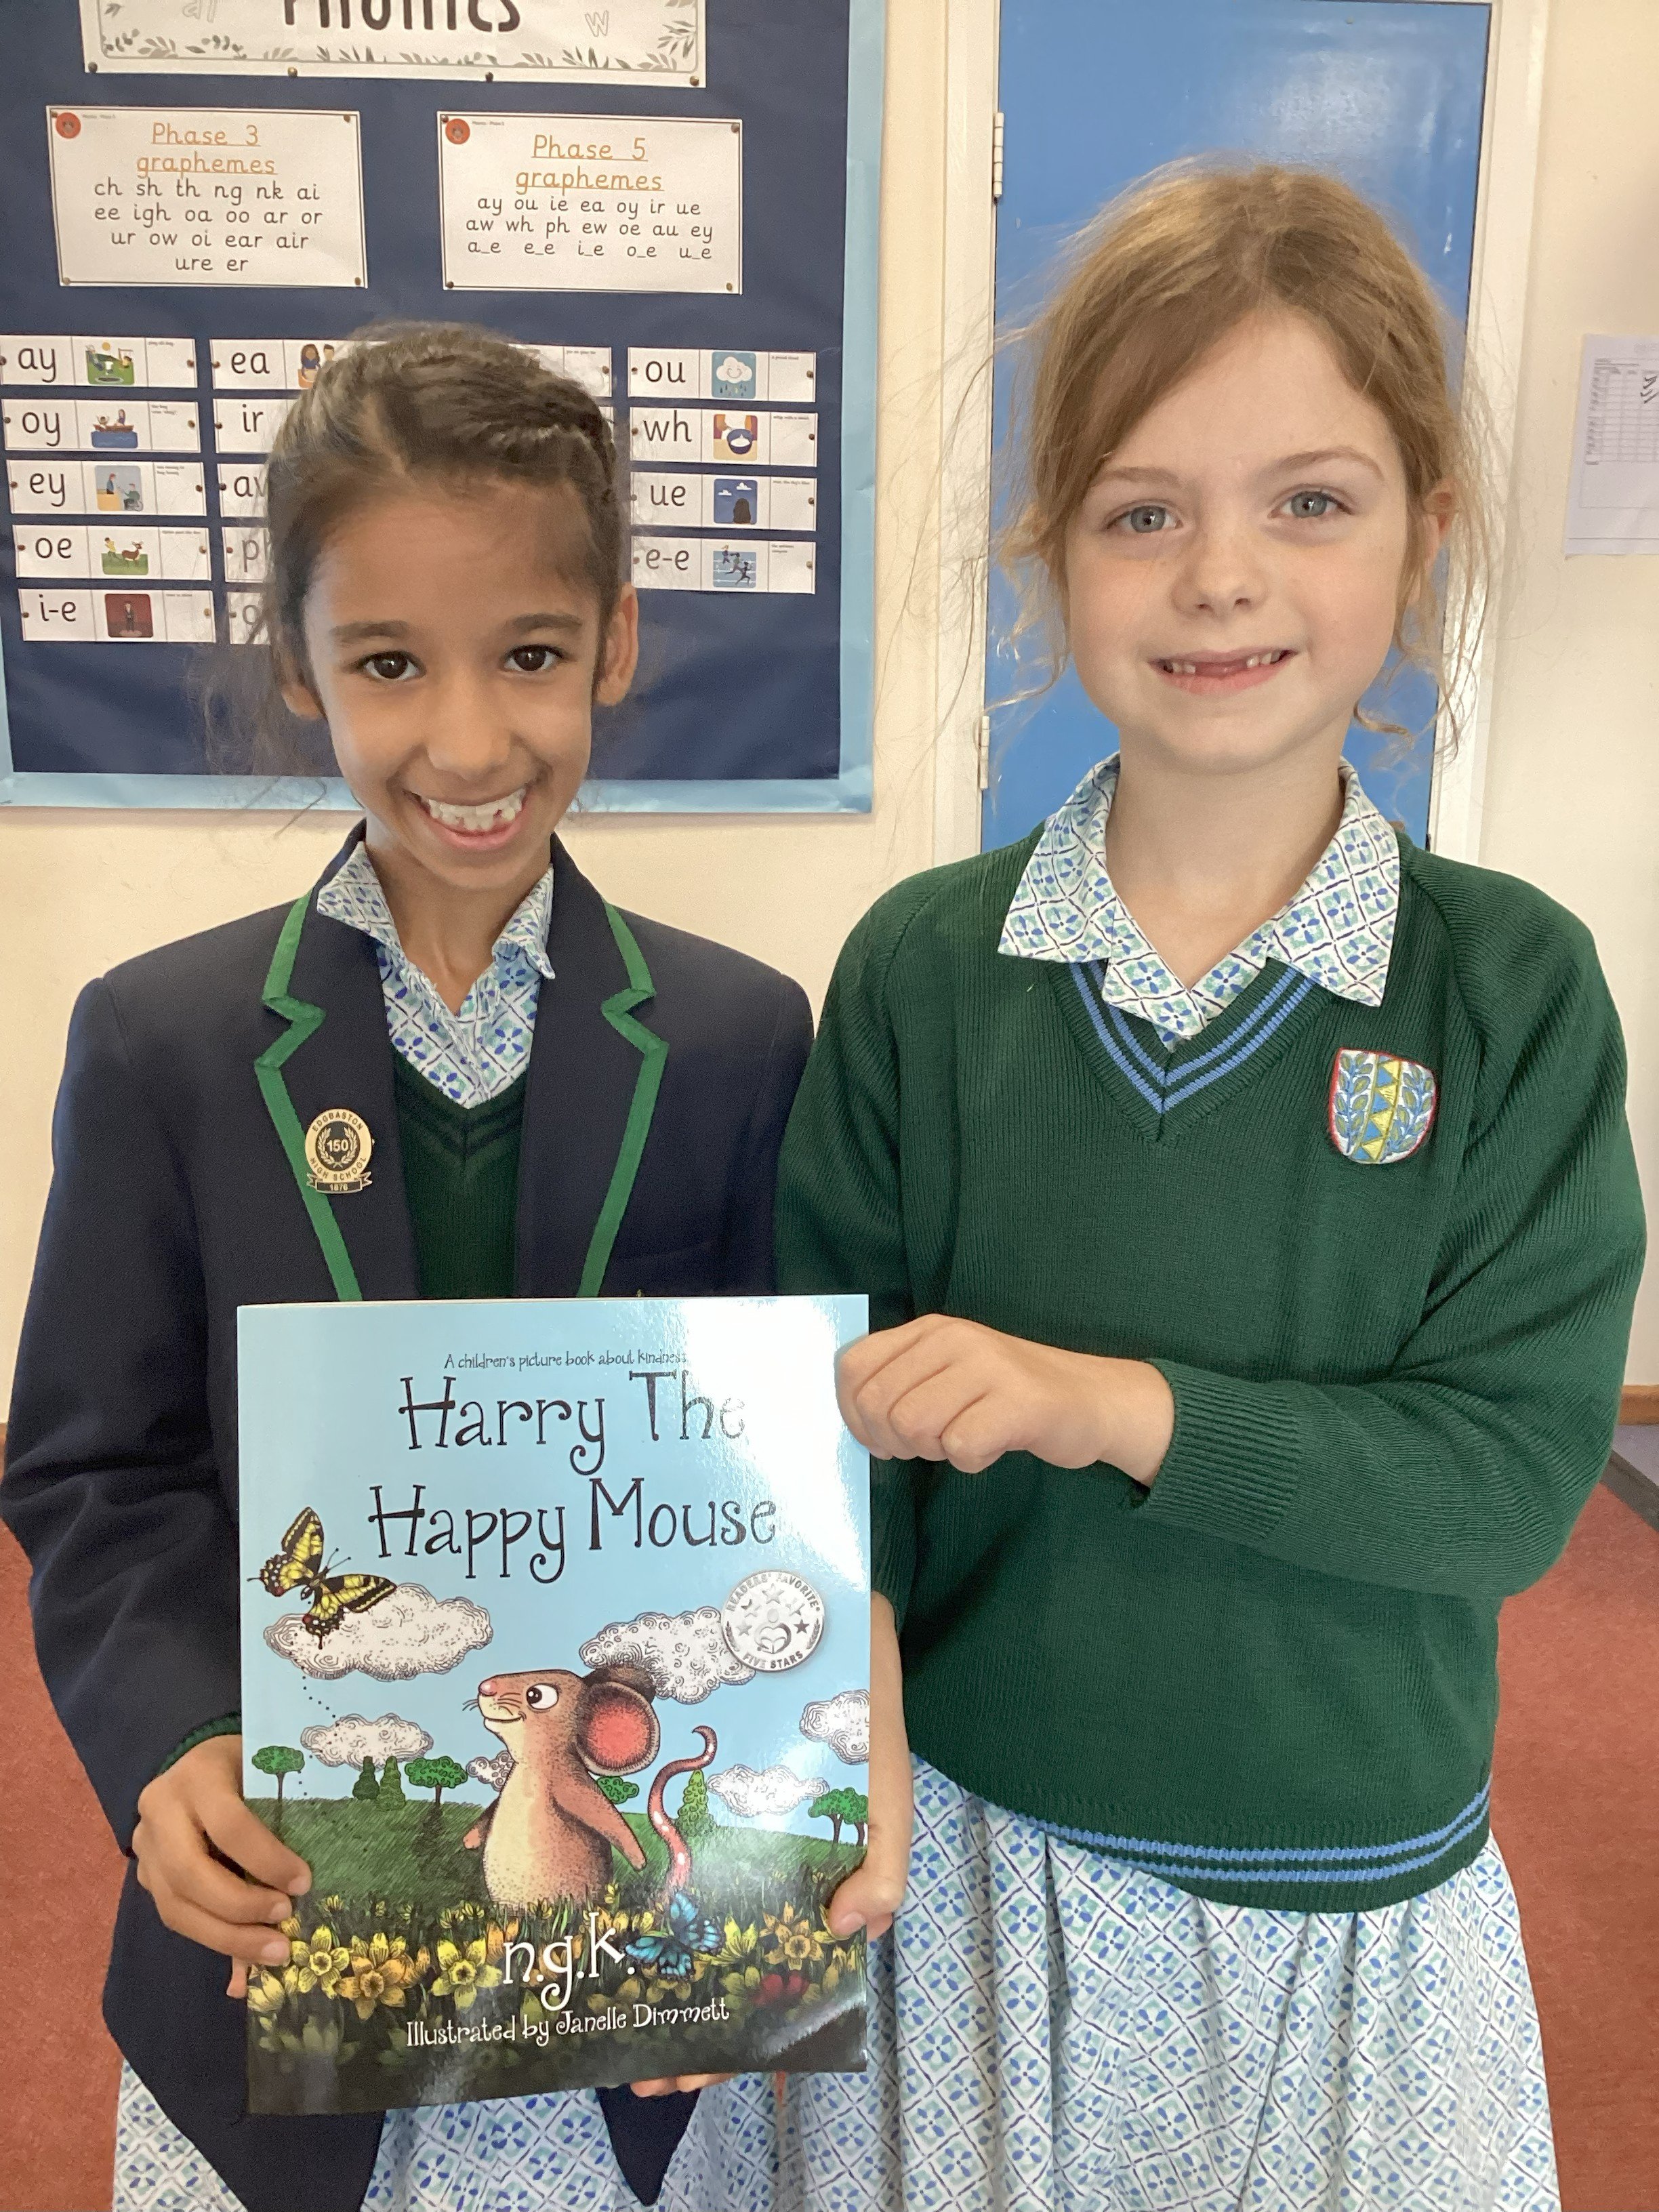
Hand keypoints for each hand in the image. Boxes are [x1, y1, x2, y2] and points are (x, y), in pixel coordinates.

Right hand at [132, 1734, 311, 1998]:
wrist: (196, 1763)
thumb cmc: (247, 1767)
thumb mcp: (265, 1775)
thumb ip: (279, 1816)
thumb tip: (307, 1883)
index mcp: (197, 1776)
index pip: (229, 1826)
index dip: (266, 1860)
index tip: (303, 1883)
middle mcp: (160, 1811)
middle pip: (191, 1874)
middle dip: (241, 1907)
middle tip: (285, 1919)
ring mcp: (145, 1847)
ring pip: (176, 1907)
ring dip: (228, 1937)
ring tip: (273, 1950)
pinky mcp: (144, 1876)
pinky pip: (174, 1917)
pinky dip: (214, 1939)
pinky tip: (247, 1952)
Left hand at [636, 1598, 912, 2093]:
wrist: (821, 1611)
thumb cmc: (863, 1706)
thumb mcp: (890, 1784)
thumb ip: (883, 1862)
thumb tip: (848, 1933)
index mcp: (822, 1884)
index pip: (779, 1988)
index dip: (735, 2041)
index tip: (683, 2074)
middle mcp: (772, 1869)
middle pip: (724, 1969)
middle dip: (681, 2023)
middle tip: (629, 2064)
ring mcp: (734, 1835)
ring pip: (691, 1923)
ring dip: (654, 1971)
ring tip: (605, 2011)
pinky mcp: (699, 1794)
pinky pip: (668, 1855)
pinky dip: (640, 1889)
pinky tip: (602, 1911)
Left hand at [837, 1315, 1173, 1485]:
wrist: (1090, 1399)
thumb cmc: (1008, 1396)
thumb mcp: (949, 1373)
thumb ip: (903, 1385)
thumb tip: (856, 1423)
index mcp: (931, 1329)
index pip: (854, 1366)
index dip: (853, 1414)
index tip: (882, 1438)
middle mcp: (956, 1338)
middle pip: (878, 1403)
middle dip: (893, 1440)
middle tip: (931, 1444)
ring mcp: (989, 1367)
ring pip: (912, 1425)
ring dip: (932, 1449)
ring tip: (963, 1440)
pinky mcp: (1019, 1402)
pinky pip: (959, 1447)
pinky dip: (970, 1461)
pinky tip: (992, 1447)